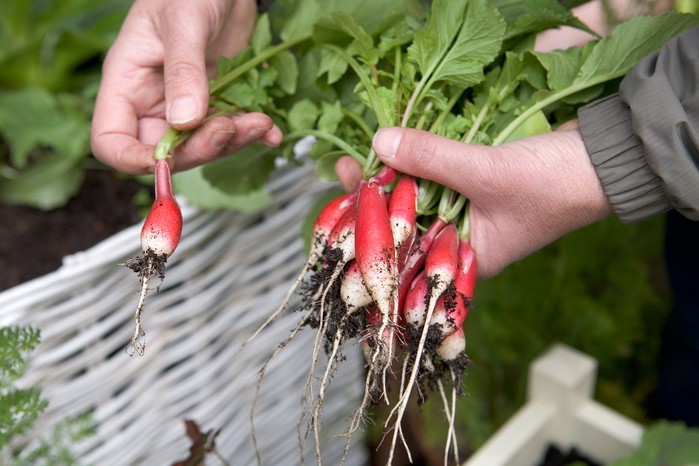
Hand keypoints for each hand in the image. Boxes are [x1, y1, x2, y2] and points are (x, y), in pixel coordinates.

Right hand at [91, 0, 281, 174]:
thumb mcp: (183, 22)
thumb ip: (183, 71)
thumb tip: (184, 121)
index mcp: (127, 84)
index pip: (112, 140)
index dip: (132, 159)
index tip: (164, 161)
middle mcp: (154, 102)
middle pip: (166, 152)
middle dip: (200, 149)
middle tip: (229, 129)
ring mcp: (187, 107)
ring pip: (204, 146)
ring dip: (233, 142)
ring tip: (260, 122)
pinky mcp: (218, 104)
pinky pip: (232, 132)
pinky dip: (253, 135)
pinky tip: (271, 131)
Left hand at [336, 124, 613, 278]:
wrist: (606, 160)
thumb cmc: (554, 184)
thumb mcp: (486, 172)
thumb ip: (432, 158)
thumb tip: (380, 142)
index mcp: (464, 259)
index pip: (406, 254)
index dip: (370, 234)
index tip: (342, 209)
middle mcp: (462, 241)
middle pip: (406, 224)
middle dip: (374, 200)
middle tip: (345, 172)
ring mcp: (468, 214)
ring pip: (419, 199)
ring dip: (393, 179)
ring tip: (358, 160)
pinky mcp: (474, 187)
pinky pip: (437, 179)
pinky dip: (418, 165)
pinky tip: (393, 150)